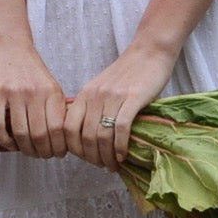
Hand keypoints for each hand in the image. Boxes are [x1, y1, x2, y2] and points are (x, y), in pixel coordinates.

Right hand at [0, 40, 67, 157]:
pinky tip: (10, 144)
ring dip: (24, 149)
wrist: (11, 47)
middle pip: (39, 135)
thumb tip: (63, 141)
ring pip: (20, 132)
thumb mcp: (51, 87)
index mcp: (52, 93)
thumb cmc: (32, 71)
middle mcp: (35, 93)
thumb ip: (57, 110)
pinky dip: (4, 140)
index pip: (58, 128)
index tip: (58, 153)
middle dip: (42, 152)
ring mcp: (14, 93)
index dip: (59, 147)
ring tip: (27, 151)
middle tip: (42, 156)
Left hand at [64, 41, 176, 170]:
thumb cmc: (129, 73)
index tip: (86, 158)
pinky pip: (121, 128)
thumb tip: (90, 140)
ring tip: (113, 165)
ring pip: (102, 135)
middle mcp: (95, 96)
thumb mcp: (103, 89)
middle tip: (102, 166)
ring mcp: (113, 97)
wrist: (150, 51)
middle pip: (85, 136)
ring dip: (106, 156)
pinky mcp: (133, 98)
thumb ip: (94, 108)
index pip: (68, 128)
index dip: (74, 148)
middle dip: (92, 157)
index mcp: (85, 94)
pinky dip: (120, 146)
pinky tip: (123, 155)